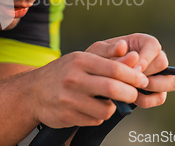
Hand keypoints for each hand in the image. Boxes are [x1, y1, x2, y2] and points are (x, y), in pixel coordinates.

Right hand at [27, 51, 148, 128]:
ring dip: (112, 108)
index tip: (142, 80)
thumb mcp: (81, 58)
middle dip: (130, 94)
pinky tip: (90, 108)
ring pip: (106, 110)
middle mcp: (73, 79)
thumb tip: (132, 54)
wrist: (32, 92)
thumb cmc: (63, 73)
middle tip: (133, 94)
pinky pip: (95, 120)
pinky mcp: (67, 116)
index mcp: (80, 60)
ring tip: (105, 101)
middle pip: (114, 89)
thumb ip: (108, 56)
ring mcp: (69, 99)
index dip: (134, 76)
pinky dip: (98, 116)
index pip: (115, 68)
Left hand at [86, 34, 174, 108]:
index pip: (153, 46)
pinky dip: (147, 100)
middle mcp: (153, 57)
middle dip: (146, 74)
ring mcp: (157, 75)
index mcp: (141, 42)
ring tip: (133, 89)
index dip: (146, 58)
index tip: (134, 69)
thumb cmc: (97, 60)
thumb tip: (123, 47)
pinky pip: (160, 98)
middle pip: (163, 64)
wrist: (92, 78)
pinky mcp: (155, 92)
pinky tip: (133, 99)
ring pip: (172, 81)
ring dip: (153, 87)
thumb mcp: (98, 52)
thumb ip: (110, 50)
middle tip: (131, 81)